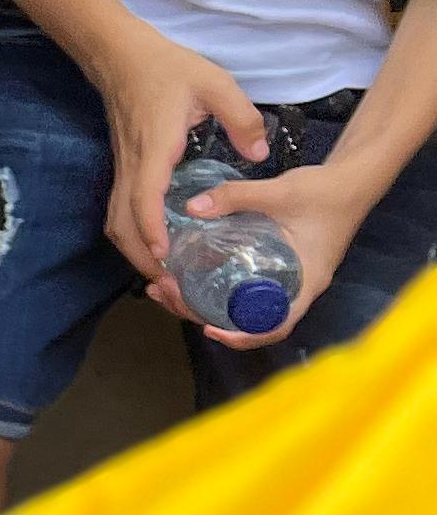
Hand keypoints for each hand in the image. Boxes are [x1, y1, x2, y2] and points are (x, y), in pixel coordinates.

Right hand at [92, 22, 270, 283]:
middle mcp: (133, 166)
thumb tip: (258, 157)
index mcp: (155, 148)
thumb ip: (241, 119)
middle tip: (169, 280)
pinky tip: (157, 240)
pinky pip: (122, 209)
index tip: (165, 255)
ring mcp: (124, 168)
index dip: (152, 230)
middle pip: (121, 223)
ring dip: (133, 249)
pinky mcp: (125, 166)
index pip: (144, 198)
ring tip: (162, 269)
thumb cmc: (167, 67)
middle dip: (140, 256)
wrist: (120, 55)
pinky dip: (135, 232)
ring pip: (116, 221)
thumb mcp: (216, 84)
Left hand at [154, 158, 372, 348]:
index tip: (210, 329)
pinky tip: (186, 273)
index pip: (276, 325)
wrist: (351, 178)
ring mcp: (287, 277)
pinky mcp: (277, 265)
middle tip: (167, 293)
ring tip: (164, 286)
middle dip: (203, 313)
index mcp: (306, 281)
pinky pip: (244, 285)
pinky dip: (214, 284)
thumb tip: (191, 208)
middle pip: (248, 319)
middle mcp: (296, 286)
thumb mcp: (280, 191)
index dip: (244, 336)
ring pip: (241, 303)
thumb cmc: (326, 190)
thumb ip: (236, 196)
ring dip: (202, 301)